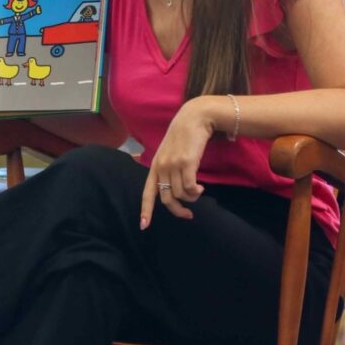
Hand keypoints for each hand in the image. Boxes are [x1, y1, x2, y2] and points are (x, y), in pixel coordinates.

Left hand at [139, 97, 216, 228]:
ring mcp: (173, 165)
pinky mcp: (187, 163)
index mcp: (155, 165)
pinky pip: (190, 188)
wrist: (194, 118)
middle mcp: (161, 167)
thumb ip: (168, 168)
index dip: (145, 210)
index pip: (147, 192)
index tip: (143, 226)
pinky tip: (201, 188)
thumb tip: (175, 190)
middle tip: (189, 215)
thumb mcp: (169, 152)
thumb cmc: (184, 135)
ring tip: (198, 191)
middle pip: (167, 199)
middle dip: (178, 211)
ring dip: (192, 197)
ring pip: (180, 194)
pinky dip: (196, 192)